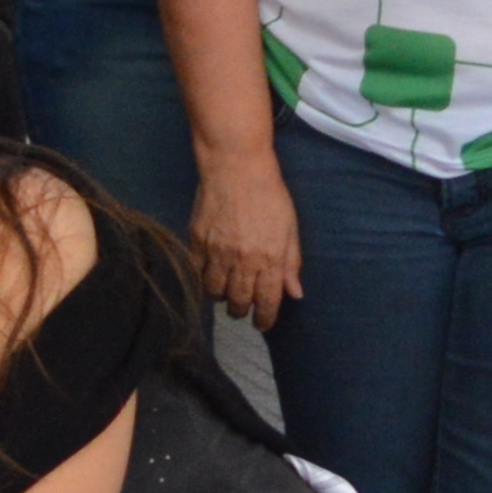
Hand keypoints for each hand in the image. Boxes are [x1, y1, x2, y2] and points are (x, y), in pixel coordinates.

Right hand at [193, 153, 301, 326]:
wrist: (235, 167)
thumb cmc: (269, 195)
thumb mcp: (289, 228)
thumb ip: (291, 263)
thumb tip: (294, 293)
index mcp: (269, 259)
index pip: (267, 301)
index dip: (265, 319)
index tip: (262, 325)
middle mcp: (242, 261)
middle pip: (238, 301)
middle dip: (242, 311)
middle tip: (243, 310)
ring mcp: (216, 252)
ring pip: (215, 292)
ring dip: (222, 297)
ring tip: (226, 293)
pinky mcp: (197, 241)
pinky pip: (197, 272)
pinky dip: (203, 279)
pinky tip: (209, 276)